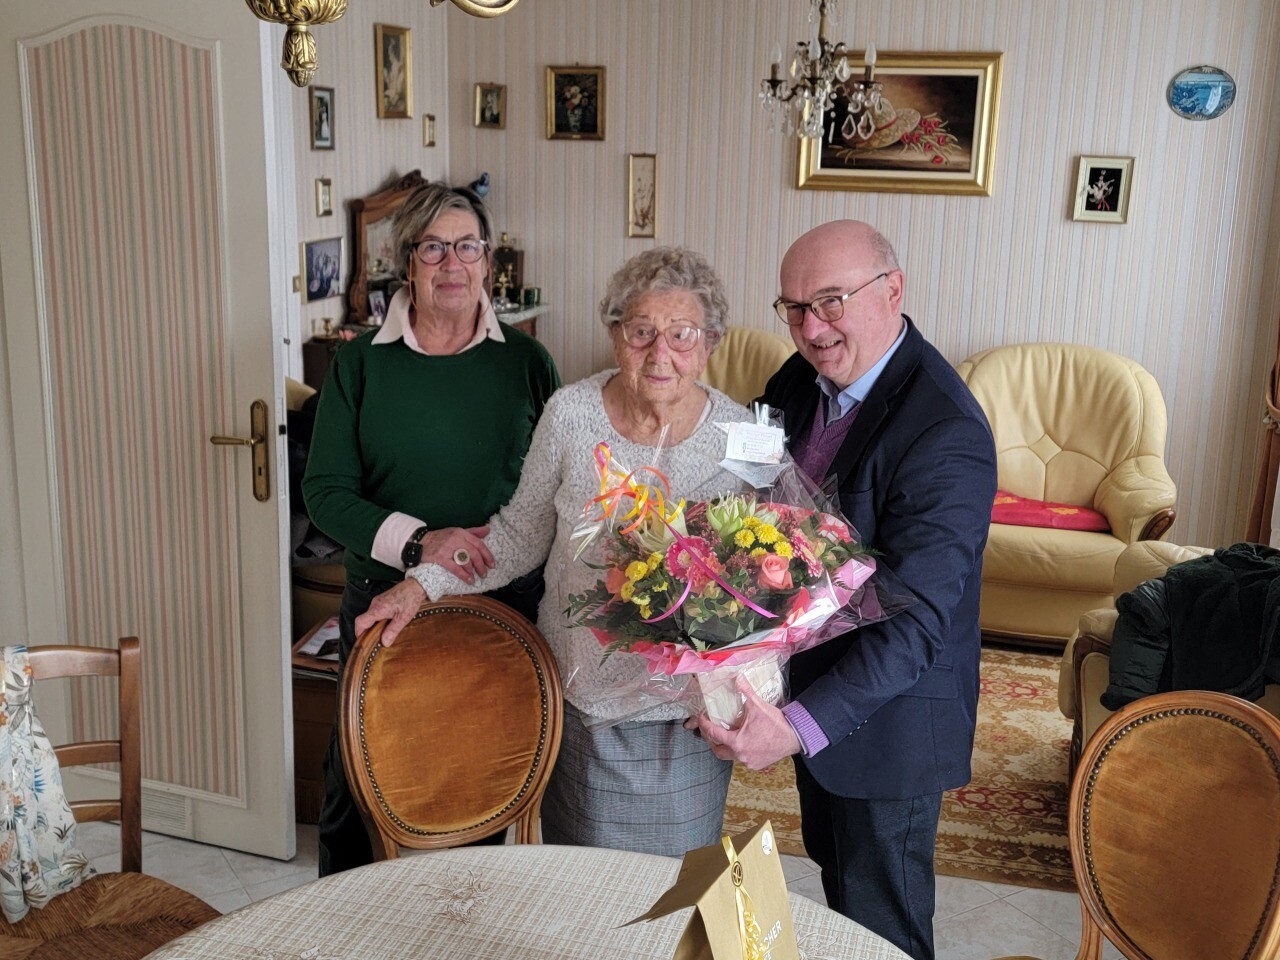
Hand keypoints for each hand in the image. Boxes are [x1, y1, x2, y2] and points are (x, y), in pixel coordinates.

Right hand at [354, 579, 425, 646]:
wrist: (416, 585)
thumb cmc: (411, 599)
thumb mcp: (403, 618)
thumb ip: (393, 631)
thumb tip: (385, 643)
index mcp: (377, 609)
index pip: (360, 622)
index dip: (359, 633)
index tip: (364, 642)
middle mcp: (375, 604)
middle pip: (364, 621)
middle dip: (368, 632)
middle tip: (375, 642)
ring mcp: (378, 601)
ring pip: (370, 617)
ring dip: (374, 626)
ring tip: (383, 635)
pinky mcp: (382, 601)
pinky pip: (376, 613)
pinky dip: (378, 621)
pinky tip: (388, 625)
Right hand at [421, 525, 493, 582]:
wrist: (421, 542)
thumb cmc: (441, 538)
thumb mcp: (457, 531)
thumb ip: (473, 531)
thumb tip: (488, 529)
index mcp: (461, 532)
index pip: (478, 543)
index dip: (487, 555)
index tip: (492, 564)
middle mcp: (455, 539)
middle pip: (474, 553)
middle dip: (481, 565)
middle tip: (485, 574)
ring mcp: (447, 548)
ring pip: (465, 560)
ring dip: (473, 571)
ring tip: (476, 578)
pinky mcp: (440, 557)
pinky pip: (455, 567)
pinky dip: (463, 575)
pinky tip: (469, 580)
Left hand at [683, 675, 801, 769]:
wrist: (794, 737)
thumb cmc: (775, 723)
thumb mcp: (757, 705)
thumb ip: (745, 691)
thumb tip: (737, 677)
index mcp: (737, 742)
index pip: (714, 734)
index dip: (705, 725)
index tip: (702, 718)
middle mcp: (740, 755)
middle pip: (719, 751)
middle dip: (713, 742)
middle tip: (712, 731)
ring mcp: (749, 762)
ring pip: (731, 756)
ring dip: (727, 747)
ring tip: (728, 735)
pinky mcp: (757, 765)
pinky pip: (743, 760)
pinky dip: (740, 752)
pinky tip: (744, 742)